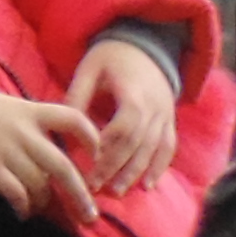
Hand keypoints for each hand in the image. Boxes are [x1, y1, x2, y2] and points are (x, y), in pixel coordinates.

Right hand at [0, 91, 102, 227]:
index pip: (73, 119)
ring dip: (45, 202)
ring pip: (39, 184)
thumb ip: (34, 123)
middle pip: (62, 166)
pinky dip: (23, 206)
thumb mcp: (10, 105)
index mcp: (31, 111)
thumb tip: (60, 152)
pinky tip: (22, 212)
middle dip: (79, 195)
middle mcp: (23, 131)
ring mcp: (5, 149)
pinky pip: (15, 192)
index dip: (91, 138)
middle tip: (89, 216)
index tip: (96, 156)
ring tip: (42, 208)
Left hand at [68, 37, 181, 194]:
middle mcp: (155, 105)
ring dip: (136, 173)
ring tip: (116, 192)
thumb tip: (65, 126)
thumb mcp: (89, 67)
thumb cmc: (111, 56)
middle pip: (138, 142)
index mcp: (134, 91)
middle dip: (117, 167)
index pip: (124, 125)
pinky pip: (168, 147)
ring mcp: (165, 114)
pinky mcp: (170, 120)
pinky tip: (147, 185)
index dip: (108, 147)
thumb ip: (78, 94)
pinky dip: (159, 167)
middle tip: (96, 186)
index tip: (89, 163)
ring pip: (154, 149)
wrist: (145, 45)